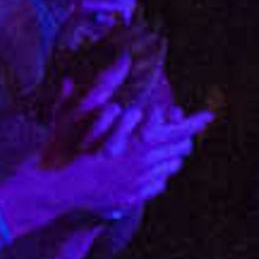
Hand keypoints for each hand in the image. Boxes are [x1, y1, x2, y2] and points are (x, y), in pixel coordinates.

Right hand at [35, 94, 209, 221]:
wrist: (50, 190)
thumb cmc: (62, 149)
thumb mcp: (80, 113)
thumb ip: (104, 87)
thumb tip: (121, 59)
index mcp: (136, 145)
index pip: (178, 131)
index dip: (195, 122)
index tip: (208, 115)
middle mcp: (143, 168)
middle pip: (179, 150)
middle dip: (181, 137)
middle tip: (179, 128)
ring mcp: (138, 187)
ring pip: (170, 168)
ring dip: (169, 155)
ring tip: (161, 145)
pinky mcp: (132, 200)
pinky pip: (158, 185)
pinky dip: (157, 174)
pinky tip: (147, 166)